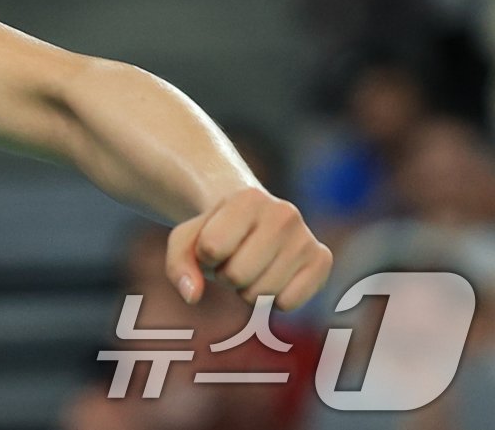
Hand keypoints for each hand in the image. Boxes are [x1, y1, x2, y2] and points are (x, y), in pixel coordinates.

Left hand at [166, 187, 332, 310]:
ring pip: (262, 294)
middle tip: (233, 258)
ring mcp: (306, 237)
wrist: (253, 220)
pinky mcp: (322, 260)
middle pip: (237, 275)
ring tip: (252, 265)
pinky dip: (272, 301)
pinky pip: (288, 303)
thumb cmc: (215, 231)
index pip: (211, 248)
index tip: (212, 243)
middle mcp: (283, 213)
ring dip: (247, 289)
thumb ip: (178, 266)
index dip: (205, 256)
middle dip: (226, 275)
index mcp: (247, 198)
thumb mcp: (186, 240)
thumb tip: (192, 296)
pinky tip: (273, 276)